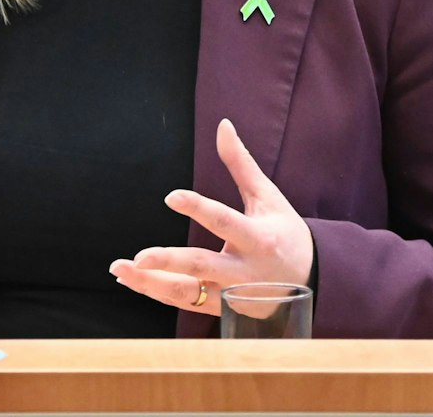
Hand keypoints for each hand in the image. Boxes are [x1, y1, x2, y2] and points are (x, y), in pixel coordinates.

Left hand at [109, 118, 312, 315]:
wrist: (311, 280)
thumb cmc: (285, 231)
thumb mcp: (268, 197)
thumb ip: (241, 163)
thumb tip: (223, 124)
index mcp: (259, 237)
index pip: (224, 221)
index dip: (198, 208)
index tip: (171, 196)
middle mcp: (244, 269)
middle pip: (202, 265)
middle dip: (169, 262)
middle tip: (138, 257)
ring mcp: (233, 294)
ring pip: (188, 292)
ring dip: (152, 284)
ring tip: (121, 270)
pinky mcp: (224, 309)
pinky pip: (187, 303)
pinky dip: (158, 292)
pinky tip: (133, 280)